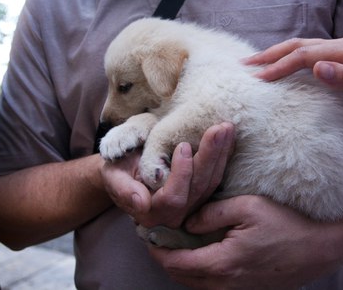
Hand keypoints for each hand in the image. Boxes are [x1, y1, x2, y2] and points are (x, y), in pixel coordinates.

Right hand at [101, 122, 234, 227]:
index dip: (181, 173)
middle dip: (210, 157)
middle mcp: (175, 214)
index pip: (173, 197)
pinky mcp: (201, 193)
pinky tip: (229, 137)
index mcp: (152, 213)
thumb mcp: (113, 175)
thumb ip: (124, 190)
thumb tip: (141, 204)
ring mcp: (191, 205)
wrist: (125, 166)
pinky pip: (216, 176)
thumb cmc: (117, 168)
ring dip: (221, 153)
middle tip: (218, 129)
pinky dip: (223, 155)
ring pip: (211, 183)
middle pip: (198, 189)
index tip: (184, 145)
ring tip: (226, 127)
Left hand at [149, 196, 342, 289]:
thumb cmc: (286, 224)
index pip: (175, 261)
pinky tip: (204, 251)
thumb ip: (211, 213)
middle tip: (159, 236)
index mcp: (221, 263)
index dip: (157, 247)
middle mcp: (225, 284)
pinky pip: (213, 284)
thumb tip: (188, 221)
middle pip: (181, 276)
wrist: (323, 247)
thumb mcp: (246, 206)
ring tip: (178, 242)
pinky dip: (201, 270)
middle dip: (166, 257)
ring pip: (196, 282)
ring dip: (183, 265)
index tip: (148, 231)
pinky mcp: (248, 289)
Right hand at [245, 36, 342, 107]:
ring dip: (280, 53)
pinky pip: (316, 51)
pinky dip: (296, 56)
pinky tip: (291, 64)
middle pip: (299, 45)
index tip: (256, 78)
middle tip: (244, 64)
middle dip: (270, 54)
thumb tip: (314, 68)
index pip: (304, 56)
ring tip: (259, 62)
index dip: (278, 66)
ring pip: (306, 46)